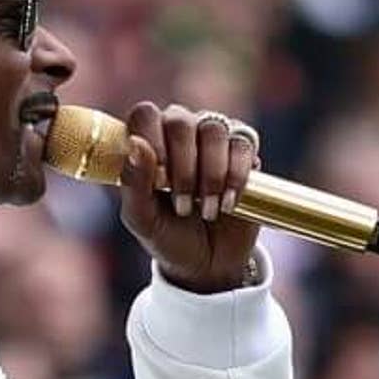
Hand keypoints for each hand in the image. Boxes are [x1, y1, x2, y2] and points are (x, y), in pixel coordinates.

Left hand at [120, 102, 261, 293]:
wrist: (207, 263)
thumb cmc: (168, 236)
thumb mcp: (142, 219)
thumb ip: (134, 183)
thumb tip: (137, 144)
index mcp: (148, 142)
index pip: (145, 115)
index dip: (152, 142)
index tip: (158, 181)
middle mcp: (180, 132)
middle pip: (180, 120)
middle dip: (182, 167)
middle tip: (183, 205)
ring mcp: (213, 139)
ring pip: (214, 129)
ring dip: (211, 174)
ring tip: (208, 210)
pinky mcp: (244, 153)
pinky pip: (244, 143)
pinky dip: (237, 174)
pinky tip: (229, 202)